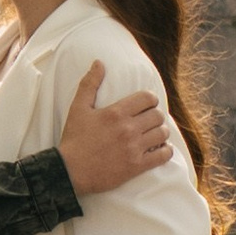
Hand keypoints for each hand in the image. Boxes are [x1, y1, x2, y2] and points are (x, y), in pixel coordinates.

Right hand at [56, 61, 173, 196]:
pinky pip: (162, 156)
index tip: (147, 104)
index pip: (147, 98)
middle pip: (157, 115)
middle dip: (156, 116)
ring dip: (161, 132)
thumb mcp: (78, 108)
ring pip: (162, 134)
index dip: (150, 100)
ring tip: (155, 134)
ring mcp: (134, 148)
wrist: (70, 171)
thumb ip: (90, 84)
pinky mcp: (136, 166)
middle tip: (150, 120)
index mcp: (116, 113)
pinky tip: (160, 149)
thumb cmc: (74, 139)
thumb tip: (99, 63)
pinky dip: (165, 151)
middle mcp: (128, 129)